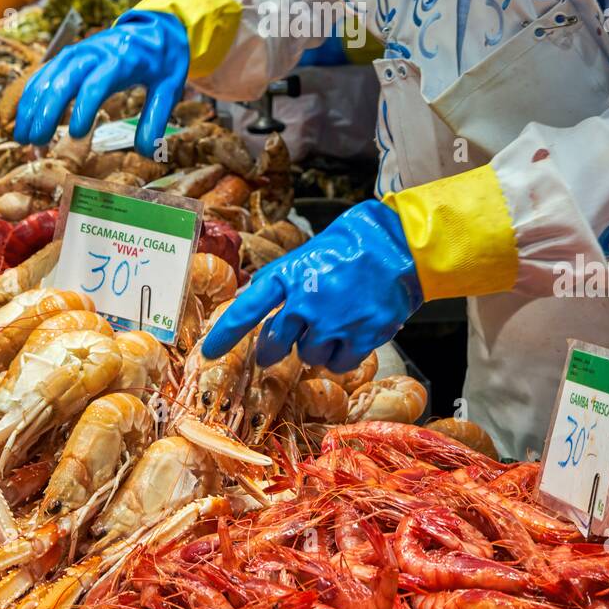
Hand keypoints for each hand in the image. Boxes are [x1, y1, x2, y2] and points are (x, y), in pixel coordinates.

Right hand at [14, 10, 189, 154]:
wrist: (156, 29)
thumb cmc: (163, 61)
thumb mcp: (169, 88)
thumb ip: (156, 119)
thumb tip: (146, 153)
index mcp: (122, 60)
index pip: (97, 84)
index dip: (83, 108)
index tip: (74, 134)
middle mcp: (94, 54)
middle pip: (64, 80)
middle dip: (46, 112)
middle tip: (36, 142)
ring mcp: (77, 52)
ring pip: (48, 78)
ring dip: (32, 107)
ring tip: (22, 138)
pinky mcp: (68, 56)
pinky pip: (43, 74)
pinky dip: (30, 95)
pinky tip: (22, 118)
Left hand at [202, 200, 422, 370]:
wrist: (399, 244)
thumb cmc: (351, 245)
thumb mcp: (308, 253)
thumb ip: (283, 280)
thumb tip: (255, 300)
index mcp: (290, 275)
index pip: (248, 309)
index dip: (225, 334)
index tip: (208, 353)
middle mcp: (307, 301)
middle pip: (275, 344)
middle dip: (273, 349)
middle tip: (280, 346)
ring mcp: (334, 322)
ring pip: (309, 355)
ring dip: (316, 346)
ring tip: (334, 322)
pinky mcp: (362, 337)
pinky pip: (339, 364)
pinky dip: (342, 354)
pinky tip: (352, 332)